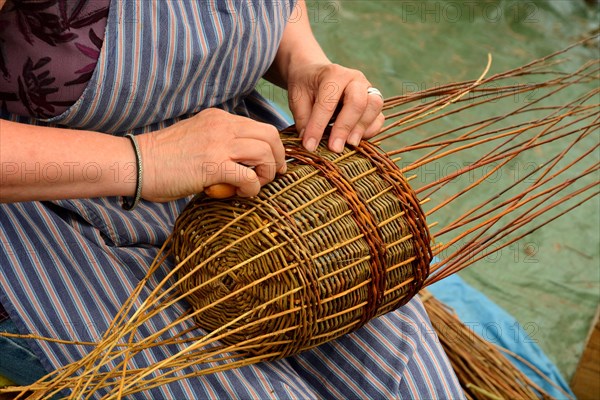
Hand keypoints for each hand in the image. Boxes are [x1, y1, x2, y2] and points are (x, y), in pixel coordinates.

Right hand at [138, 108, 285, 200]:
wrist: (136, 163)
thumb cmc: (162, 159)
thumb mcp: (196, 140)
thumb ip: (220, 146)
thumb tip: (240, 166)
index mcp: (219, 118)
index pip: (259, 127)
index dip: (271, 147)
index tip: (270, 164)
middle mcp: (222, 125)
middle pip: (270, 135)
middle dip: (278, 158)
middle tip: (274, 175)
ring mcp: (219, 143)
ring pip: (265, 153)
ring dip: (266, 173)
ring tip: (254, 186)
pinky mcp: (213, 165)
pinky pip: (249, 177)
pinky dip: (252, 188)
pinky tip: (240, 194)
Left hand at [287, 63, 384, 152]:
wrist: (315, 74)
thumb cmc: (306, 86)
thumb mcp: (297, 98)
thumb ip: (303, 119)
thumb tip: (310, 143)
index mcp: (333, 74)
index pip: (328, 103)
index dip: (318, 126)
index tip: (309, 145)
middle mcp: (355, 79)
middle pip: (357, 102)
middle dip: (345, 127)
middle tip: (334, 148)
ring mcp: (368, 89)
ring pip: (374, 106)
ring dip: (361, 128)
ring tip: (348, 145)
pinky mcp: (373, 102)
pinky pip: (379, 117)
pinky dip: (370, 130)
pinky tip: (356, 140)